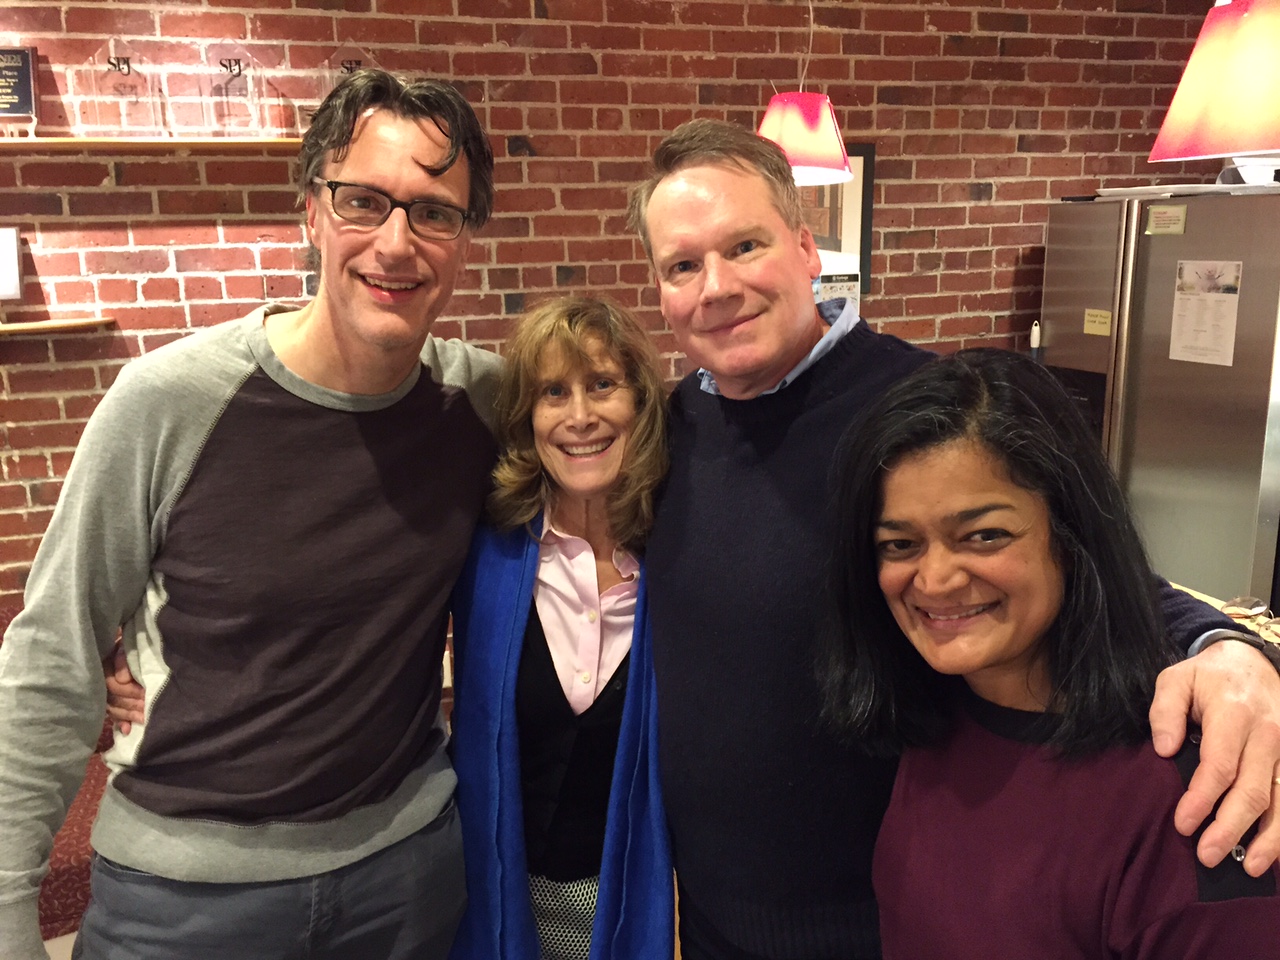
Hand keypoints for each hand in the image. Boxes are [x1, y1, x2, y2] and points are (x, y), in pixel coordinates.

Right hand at [103, 644, 145, 734]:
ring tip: (145, 720)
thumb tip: (123, 678)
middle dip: (133, 705)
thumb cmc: (129, 642)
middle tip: (150, 710)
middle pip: (114, 699)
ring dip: (129, 715)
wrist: (125, 639)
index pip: (113, 684)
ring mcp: (101, 692)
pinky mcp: (107, 700)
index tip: (146, 692)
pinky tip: (127, 730)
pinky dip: (120, 723)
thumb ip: (123, 657)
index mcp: (103, 665)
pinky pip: (111, 714)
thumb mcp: (126, 643)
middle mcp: (99, 680)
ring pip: (113, 708)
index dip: (130, 690)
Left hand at [1150, 638, 1279, 875]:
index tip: (1182, 825)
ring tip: (1248, 866)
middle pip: (1253, 791)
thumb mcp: (1176, 679)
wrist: (1252, 660)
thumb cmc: (1208, 677)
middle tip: (1207, 856)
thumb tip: (1164, 749)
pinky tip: (1273, 850)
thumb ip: (1165, 711)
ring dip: (1268, 838)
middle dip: (1230, 828)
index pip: (1219, 766)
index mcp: (1234, 714)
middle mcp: (1268, 734)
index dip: (1201, 800)